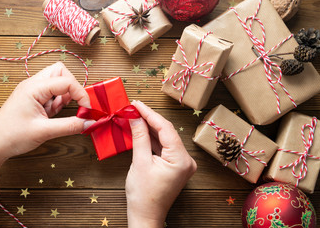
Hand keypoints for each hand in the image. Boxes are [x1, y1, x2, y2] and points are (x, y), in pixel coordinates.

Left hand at [0, 62, 89, 165]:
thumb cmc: (11, 136)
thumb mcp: (44, 132)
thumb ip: (70, 126)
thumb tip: (90, 122)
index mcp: (33, 88)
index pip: (66, 81)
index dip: (81, 94)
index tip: (87, 109)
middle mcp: (33, 85)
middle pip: (61, 72)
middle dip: (73, 87)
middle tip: (75, 104)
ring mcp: (33, 91)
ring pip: (57, 81)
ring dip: (65, 95)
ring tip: (58, 112)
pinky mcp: (34, 99)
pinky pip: (52, 93)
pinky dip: (58, 102)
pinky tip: (52, 115)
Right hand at [126, 100, 196, 227]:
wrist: (146, 216)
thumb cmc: (143, 195)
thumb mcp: (139, 162)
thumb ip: (139, 137)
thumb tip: (134, 117)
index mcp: (181, 160)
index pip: (165, 129)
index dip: (149, 114)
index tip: (136, 104)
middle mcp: (186, 160)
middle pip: (166, 132)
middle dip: (149, 119)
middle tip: (133, 108)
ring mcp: (181, 163)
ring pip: (164, 139)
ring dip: (149, 128)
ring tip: (134, 116)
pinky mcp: (175, 166)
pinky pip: (163, 147)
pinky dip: (152, 139)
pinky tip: (140, 129)